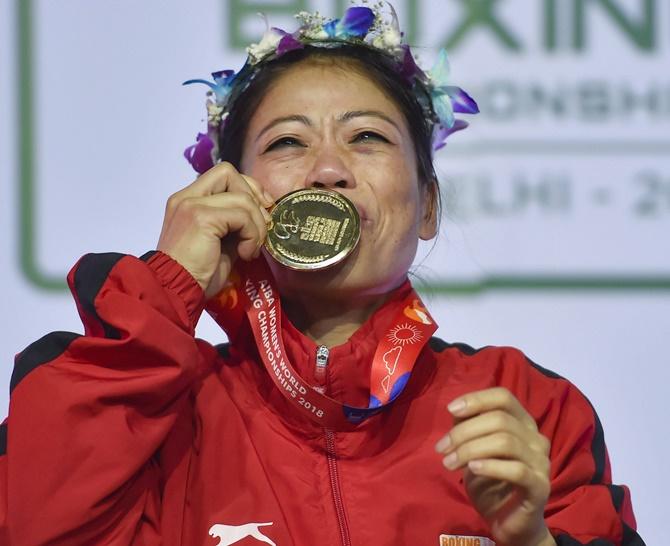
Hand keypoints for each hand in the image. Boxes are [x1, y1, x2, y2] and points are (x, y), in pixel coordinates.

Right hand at [157, 162, 273, 298]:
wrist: (175, 292)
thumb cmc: (196, 275)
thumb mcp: (219, 242)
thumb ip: (233, 223)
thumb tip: (262, 214)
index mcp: (188, 200)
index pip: (223, 175)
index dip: (247, 188)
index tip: (261, 211)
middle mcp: (186, 197)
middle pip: (230, 173)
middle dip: (255, 198)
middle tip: (262, 227)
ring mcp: (192, 204)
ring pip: (242, 197)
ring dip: (257, 225)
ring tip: (250, 249)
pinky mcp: (201, 217)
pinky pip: (242, 216)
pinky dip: (252, 236)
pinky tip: (244, 254)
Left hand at [435, 388, 554, 545]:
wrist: (510, 522)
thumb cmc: (491, 480)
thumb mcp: (475, 449)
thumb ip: (469, 427)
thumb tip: (456, 410)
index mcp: (523, 423)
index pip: (504, 397)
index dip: (477, 399)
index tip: (451, 410)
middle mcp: (536, 438)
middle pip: (500, 420)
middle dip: (464, 431)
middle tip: (442, 448)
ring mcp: (541, 462)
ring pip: (505, 442)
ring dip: (470, 449)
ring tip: (448, 462)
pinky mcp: (540, 487)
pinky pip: (516, 470)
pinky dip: (490, 466)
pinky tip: (471, 469)